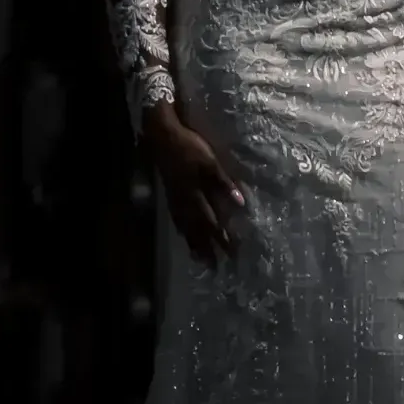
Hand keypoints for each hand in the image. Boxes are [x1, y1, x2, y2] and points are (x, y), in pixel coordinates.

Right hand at [145, 112, 244, 266]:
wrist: (163, 138)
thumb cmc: (190, 148)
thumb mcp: (210, 162)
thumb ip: (223, 183)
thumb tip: (240, 203)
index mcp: (197, 195)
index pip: (213, 222)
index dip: (222, 238)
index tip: (232, 253)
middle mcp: (185, 202)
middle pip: (199, 229)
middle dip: (208, 248)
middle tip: (216, 266)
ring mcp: (176, 199)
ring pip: (186, 227)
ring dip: (194, 244)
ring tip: (201, 260)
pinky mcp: (170, 194)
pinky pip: (177, 219)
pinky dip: (183, 231)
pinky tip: (185, 235)